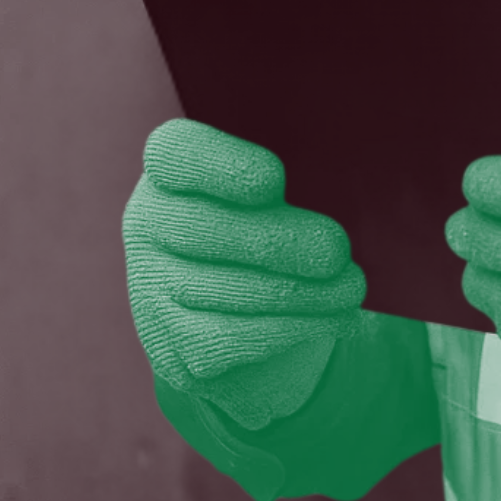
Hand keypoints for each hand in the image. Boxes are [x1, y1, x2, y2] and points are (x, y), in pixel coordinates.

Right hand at [123, 118, 375, 431]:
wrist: (240, 314)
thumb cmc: (266, 229)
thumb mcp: (274, 197)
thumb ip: (287, 200)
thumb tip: (327, 243)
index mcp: (170, 170)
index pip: (175, 152)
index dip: (220, 166)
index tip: (274, 181)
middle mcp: (148, 225)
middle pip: (204, 230)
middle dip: (279, 243)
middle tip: (336, 251)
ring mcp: (153, 291)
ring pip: (228, 291)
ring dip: (302, 293)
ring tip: (353, 287)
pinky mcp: (175, 347)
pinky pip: (235, 338)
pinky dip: (293, 327)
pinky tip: (336, 317)